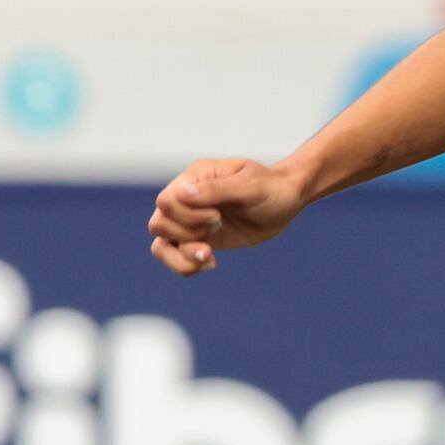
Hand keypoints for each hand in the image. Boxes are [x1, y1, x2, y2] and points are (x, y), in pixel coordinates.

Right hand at [143, 157, 305, 277]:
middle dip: (187, 234)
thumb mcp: (249, 186)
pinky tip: (212, 263)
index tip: (218, 216)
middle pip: (159, 224)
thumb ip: (216, 190)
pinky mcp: (199, 240)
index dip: (187, 215)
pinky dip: (188, 265)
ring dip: (182, 256)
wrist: (286, 201)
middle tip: (218, 226)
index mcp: (195, 178)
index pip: (166, 201)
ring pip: (161, 245)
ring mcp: (190, 221)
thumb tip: (182, 193)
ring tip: (209, 256)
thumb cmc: (270, 188)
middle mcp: (186, 199)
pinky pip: (177, 257)